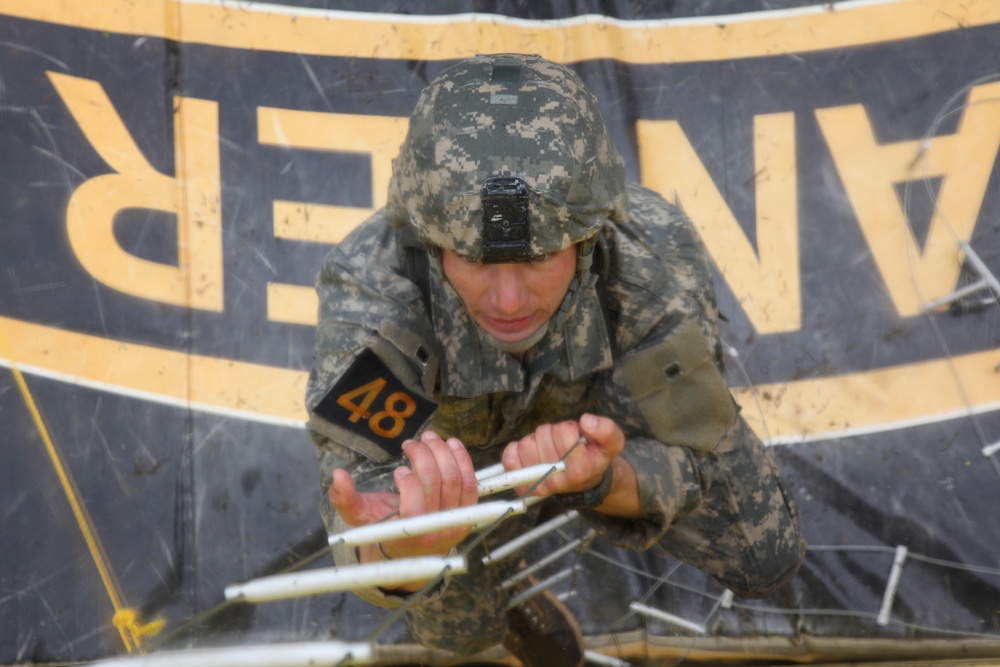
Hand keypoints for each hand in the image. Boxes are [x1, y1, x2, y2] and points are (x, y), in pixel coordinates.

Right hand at [329, 430, 479, 559]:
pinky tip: (452, 443)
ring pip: (455, 479)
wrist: (411, 547)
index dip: (409, 482)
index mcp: (409, 535)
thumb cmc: (382, 528)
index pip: (415, 507)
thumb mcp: (359, 516)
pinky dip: (463, 459)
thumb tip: (337, 475)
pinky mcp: (469, 512)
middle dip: (425, 456)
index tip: (398, 469)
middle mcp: (436, 530)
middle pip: (438, 483)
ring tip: (429, 438)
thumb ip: (344, 498)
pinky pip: (471, 482)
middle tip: (412, 443)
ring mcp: (456, 522)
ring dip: (443, 452)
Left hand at [500, 413, 625, 498]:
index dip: (570, 428)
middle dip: (553, 432)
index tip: (576, 436)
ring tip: (549, 447)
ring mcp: (538, 484)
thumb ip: (606, 430)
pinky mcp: (523, 484)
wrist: (585, 481)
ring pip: (526, 444)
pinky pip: (509, 459)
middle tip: (562, 442)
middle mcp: (557, 480)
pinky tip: (532, 452)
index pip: (564, 432)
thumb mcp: (612, 443)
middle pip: (543, 434)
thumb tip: (586, 421)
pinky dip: (516, 450)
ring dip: (537, 440)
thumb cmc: (595, 457)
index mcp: (580, 470)